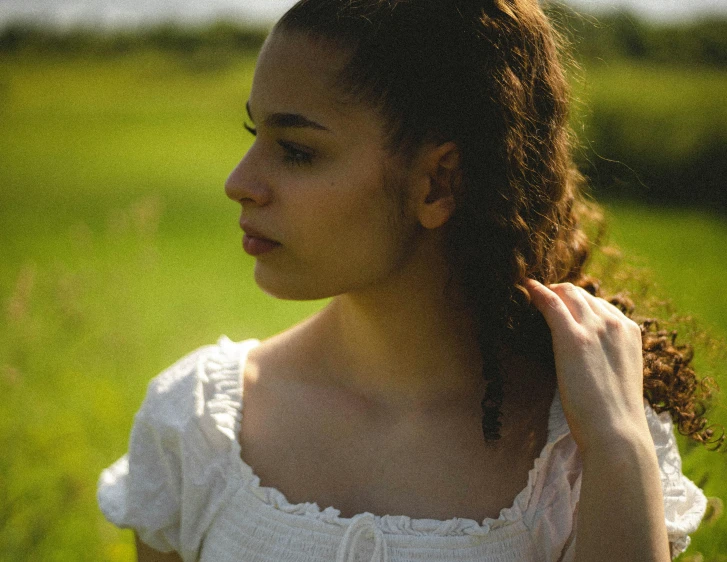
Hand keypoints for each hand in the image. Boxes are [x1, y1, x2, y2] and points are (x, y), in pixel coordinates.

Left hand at [524, 279, 647, 452]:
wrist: (616, 432)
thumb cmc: (614, 414)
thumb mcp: (618, 374)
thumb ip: (607, 355)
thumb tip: (588, 354)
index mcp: (630, 331)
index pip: (600, 305)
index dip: (579, 304)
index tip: (563, 306)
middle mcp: (614, 323)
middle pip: (583, 295)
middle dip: (562, 294)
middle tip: (543, 297)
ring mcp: (594, 328)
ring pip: (568, 294)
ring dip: (550, 291)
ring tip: (533, 292)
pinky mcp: (573, 337)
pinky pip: (551, 304)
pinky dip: (538, 292)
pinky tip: (526, 288)